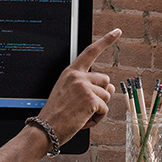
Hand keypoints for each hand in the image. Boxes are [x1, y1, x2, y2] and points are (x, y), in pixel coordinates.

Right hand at [38, 28, 121, 143]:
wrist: (45, 129)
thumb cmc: (57, 115)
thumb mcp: (72, 96)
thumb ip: (91, 87)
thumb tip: (112, 86)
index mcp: (70, 73)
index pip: (90, 52)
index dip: (106, 41)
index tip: (117, 31)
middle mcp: (77, 76)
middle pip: (105, 81)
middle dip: (101, 95)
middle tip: (84, 107)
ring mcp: (84, 87)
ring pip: (107, 96)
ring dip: (99, 108)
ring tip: (82, 115)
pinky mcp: (90, 99)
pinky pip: (105, 109)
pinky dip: (98, 118)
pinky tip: (84, 120)